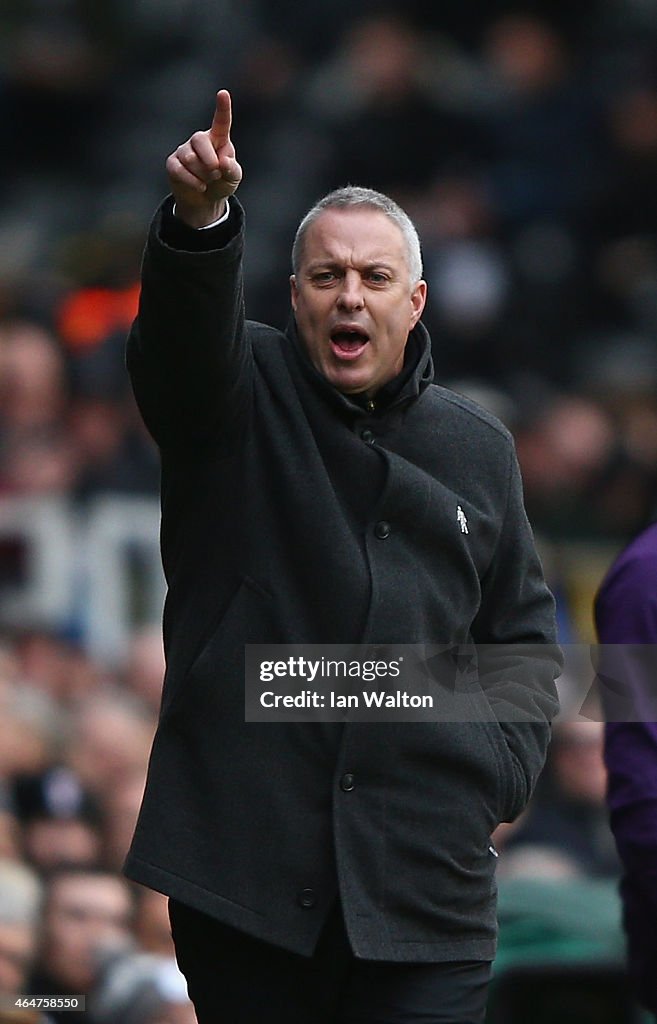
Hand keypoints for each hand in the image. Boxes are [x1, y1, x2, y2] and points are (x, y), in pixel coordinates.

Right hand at [166, 89, 242, 227]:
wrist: (205, 200)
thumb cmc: (222, 182)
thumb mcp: (233, 178)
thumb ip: (232, 169)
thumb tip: (223, 162)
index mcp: (218, 138)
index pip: (221, 121)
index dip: (222, 108)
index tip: (223, 93)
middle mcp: (200, 140)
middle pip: (199, 140)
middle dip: (210, 161)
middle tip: (216, 173)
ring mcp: (184, 150)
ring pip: (190, 158)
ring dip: (203, 174)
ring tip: (208, 180)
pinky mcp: (173, 163)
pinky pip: (180, 170)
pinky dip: (193, 181)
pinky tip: (200, 186)